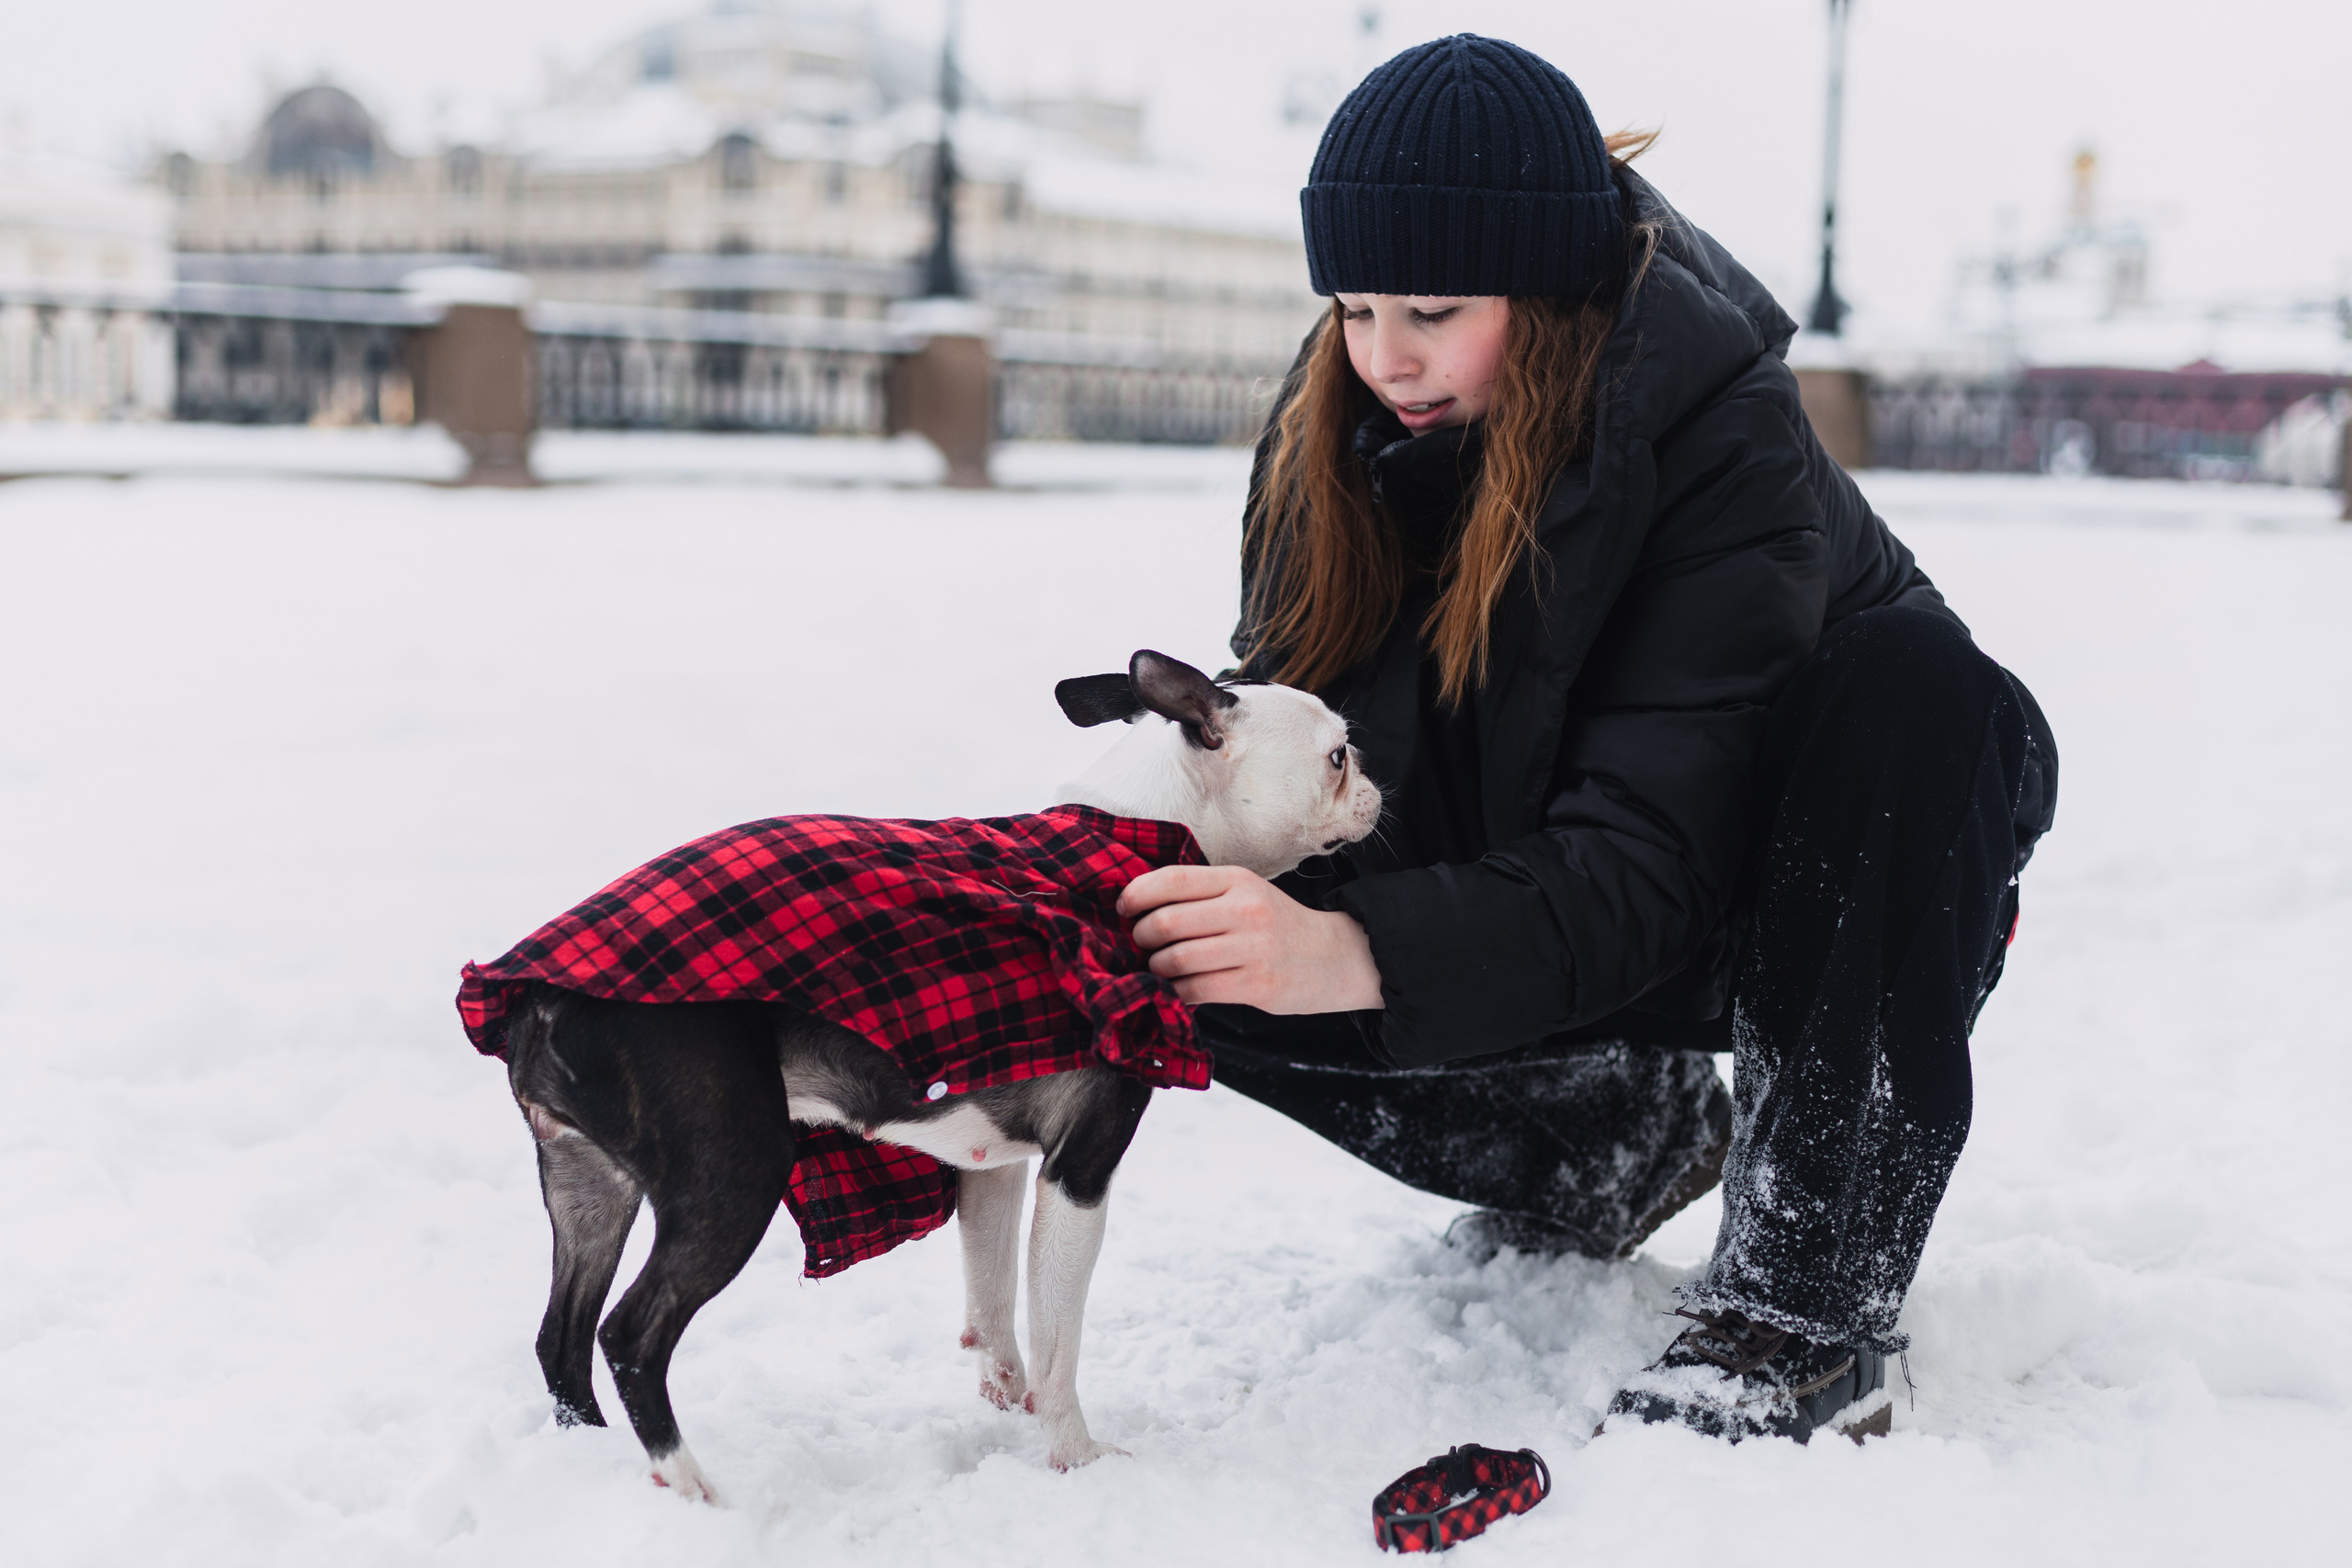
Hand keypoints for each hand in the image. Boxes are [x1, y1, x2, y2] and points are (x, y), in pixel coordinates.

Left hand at [1117, 864, 1383, 1012]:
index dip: (1136, 895)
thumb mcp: (1244, 893)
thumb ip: (1200, 895)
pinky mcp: (1257, 985)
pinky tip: (1177, 990)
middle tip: (1140, 945)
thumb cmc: (1275, 925)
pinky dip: (1176, 993)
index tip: (1122, 909)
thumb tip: (1136, 906)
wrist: (1332, 957)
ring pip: (1175, 960)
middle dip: (1140, 937)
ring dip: (1155, 969)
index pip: (1171, 880)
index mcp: (1237, 880)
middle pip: (1166, 922)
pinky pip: (1196, 990)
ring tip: (1158, 969)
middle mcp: (1245, 910)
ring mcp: (1253, 948)